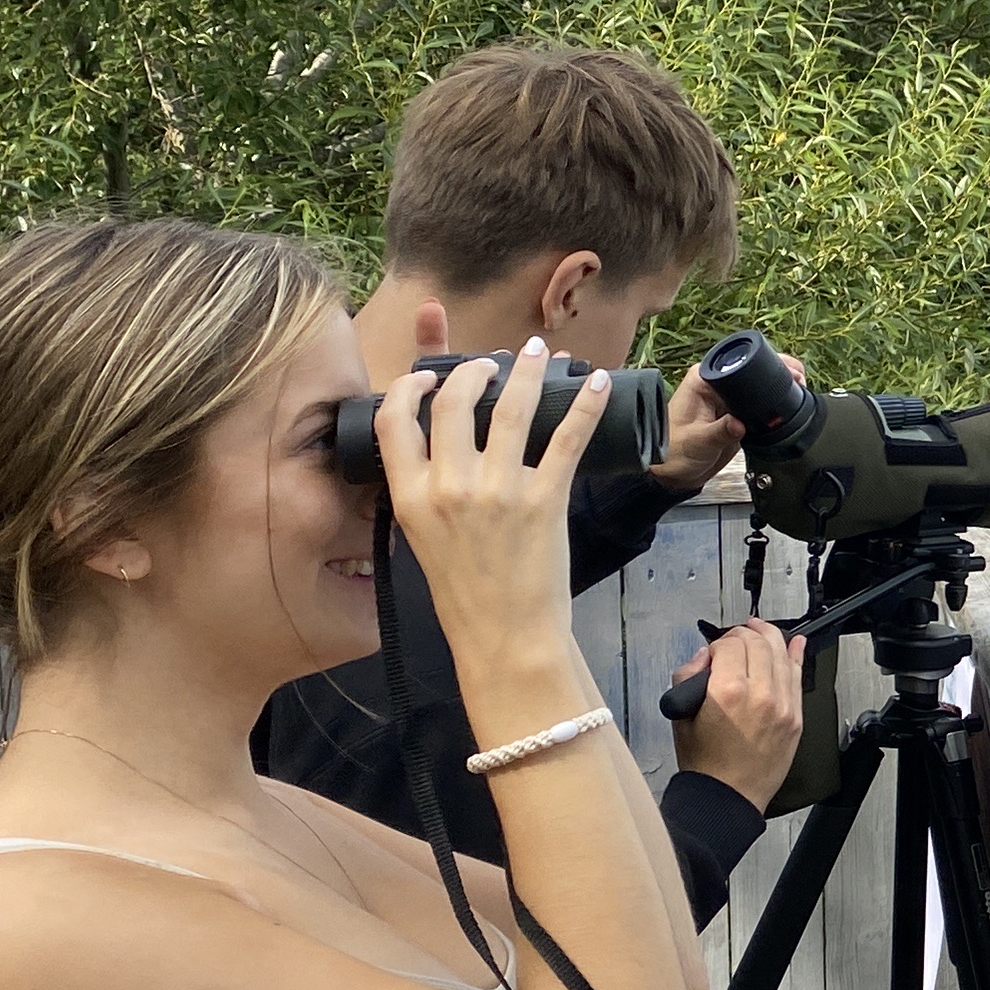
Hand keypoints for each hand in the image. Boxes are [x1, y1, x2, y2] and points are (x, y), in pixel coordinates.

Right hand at [378, 342, 595, 712]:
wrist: (504, 637)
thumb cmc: (465, 591)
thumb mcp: (422, 538)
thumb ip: (423, 490)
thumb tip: (436, 446)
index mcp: (409, 497)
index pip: (393, 420)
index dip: (408, 386)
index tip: (428, 375)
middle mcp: (448, 488)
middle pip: (455, 401)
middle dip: (474, 369)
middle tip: (492, 363)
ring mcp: (498, 493)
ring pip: (512, 408)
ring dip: (529, 371)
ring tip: (538, 353)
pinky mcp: (544, 501)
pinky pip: (567, 439)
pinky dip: (585, 404)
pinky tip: (596, 382)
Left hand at [653, 346, 805, 494]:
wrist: (673, 476)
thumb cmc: (670, 452)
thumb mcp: (697, 441)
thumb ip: (720, 432)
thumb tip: (741, 424)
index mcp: (703, 380)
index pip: (738, 364)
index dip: (764, 364)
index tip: (785, 371)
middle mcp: (716, 386)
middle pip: (753, 372)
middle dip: (778, 373)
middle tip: (799, 381)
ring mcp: (728, 401)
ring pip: (759, 389)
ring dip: (777, 390)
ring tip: (799, 392)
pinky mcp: (736, 417)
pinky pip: (758, 408)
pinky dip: (772, 408)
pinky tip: (787, 409)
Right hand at [672, 623, 803, 802]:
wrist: (727, 797)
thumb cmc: (705, 763)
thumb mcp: (681, 716)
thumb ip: (688, 676)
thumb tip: (705, 656)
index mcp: (728, 692)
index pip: (730, 644)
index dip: (719, 643)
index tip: (715, 652)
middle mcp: (760, 694)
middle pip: (758, 643)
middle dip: (744, 634)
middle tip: (736, 637)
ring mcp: (782, 705)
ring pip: (781, 654)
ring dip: (770, 637)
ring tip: (760, 630)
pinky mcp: (795, 717)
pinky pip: (798, 677)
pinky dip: (796, 656)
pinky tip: (795, 643)